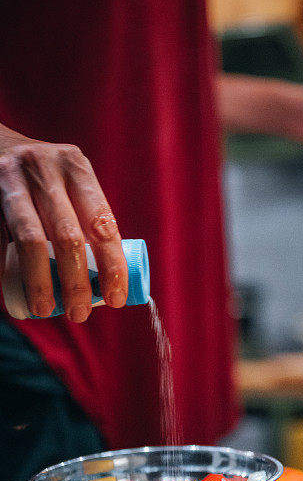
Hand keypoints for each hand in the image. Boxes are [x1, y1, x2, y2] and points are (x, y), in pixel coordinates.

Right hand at [0, 129, 127, 321]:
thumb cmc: (42, 177)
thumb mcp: (67, 181)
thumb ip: (85, 216)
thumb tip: (109, 279)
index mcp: (76, 168)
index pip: (103, 223)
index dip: (112, 266)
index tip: (115, 298)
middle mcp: (46, 168)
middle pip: (68, 236)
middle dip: (76, 283)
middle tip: (80, 313)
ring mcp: (12, 179)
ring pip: (31, 241)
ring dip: (41, 282)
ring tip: (45, 310)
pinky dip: (6, 271)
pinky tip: (14, 293)